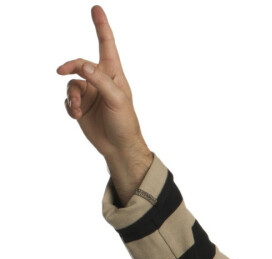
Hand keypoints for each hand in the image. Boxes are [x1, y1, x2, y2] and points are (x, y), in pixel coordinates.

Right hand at [57, 5, 151, 198]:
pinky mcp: (81, 106)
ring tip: (78, 109)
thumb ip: (100, 80)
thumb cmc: (125, 122)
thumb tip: (82, 65)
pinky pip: (68, 99)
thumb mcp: (116, 99)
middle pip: (79, 64)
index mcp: (114, 74)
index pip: (107, 45)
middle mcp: (100, 80)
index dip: (101, 27)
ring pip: (71, 83)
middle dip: (71, 67)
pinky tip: (76, 115)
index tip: (97, 9)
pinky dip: (69, 105)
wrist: (118, 147)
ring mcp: (90, 93)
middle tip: (61, 71)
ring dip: (71, 96)